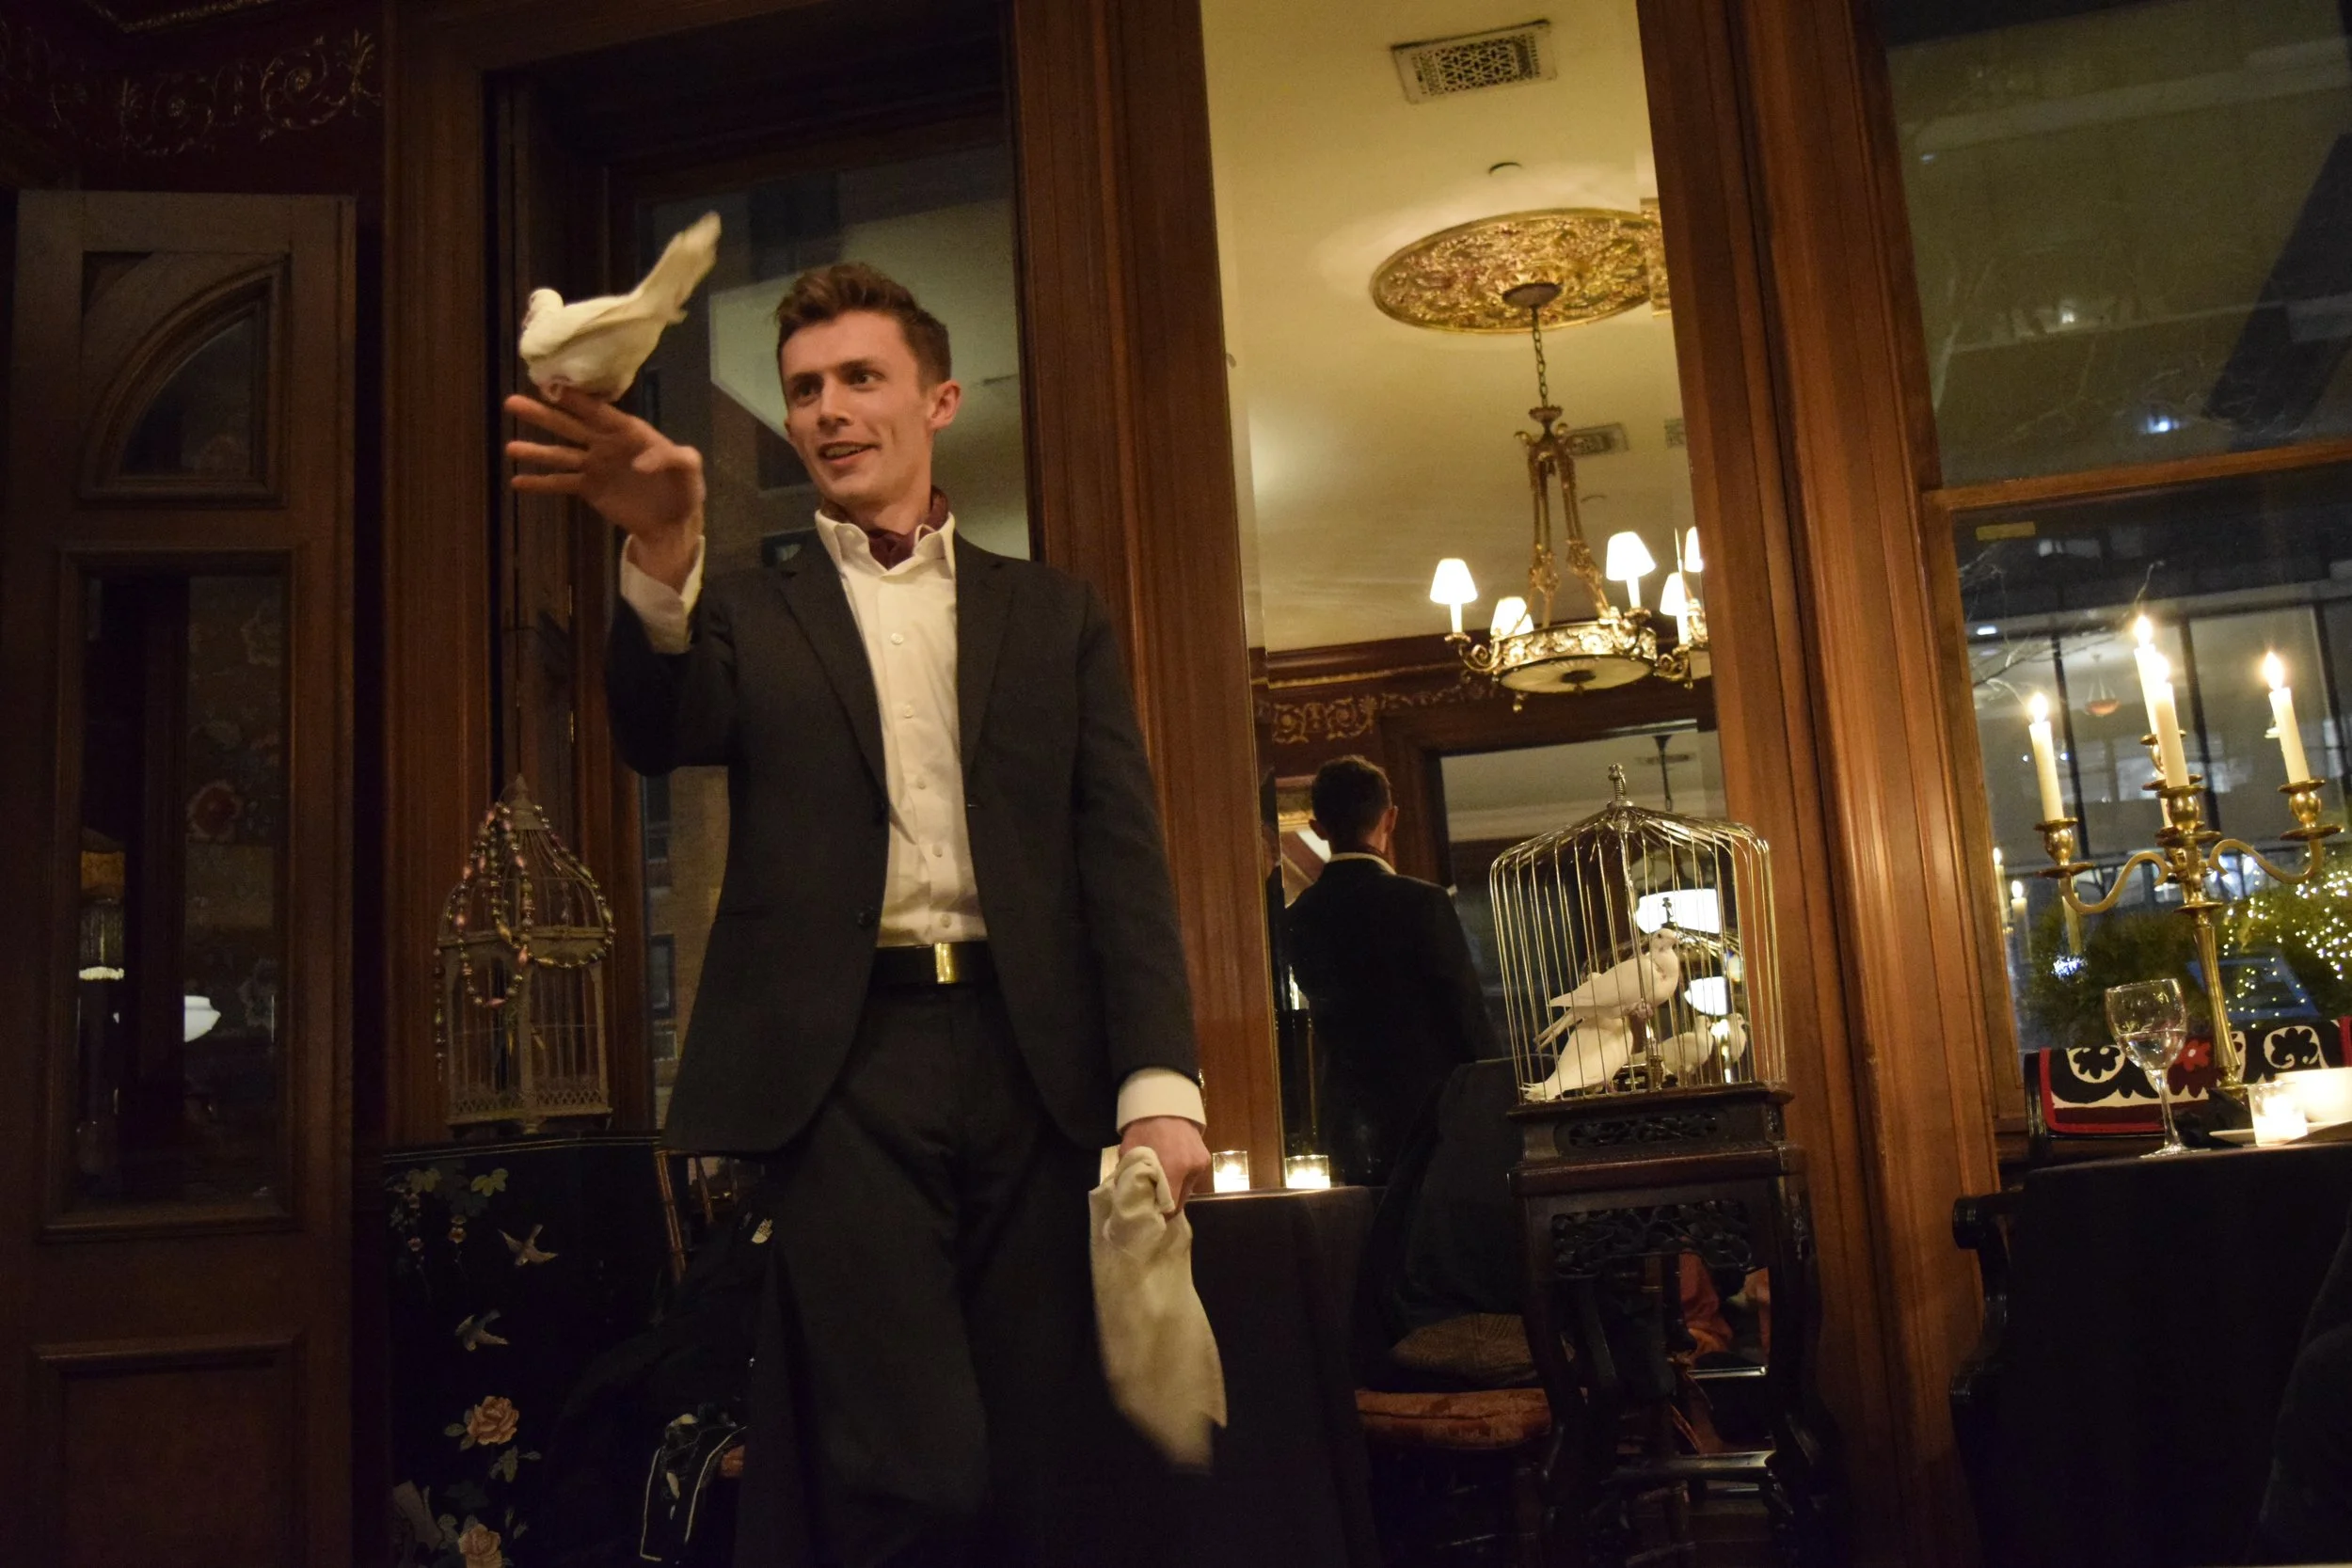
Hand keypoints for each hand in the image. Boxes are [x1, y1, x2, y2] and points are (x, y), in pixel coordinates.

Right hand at [504, 388, 705, 588]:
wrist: (675, 522)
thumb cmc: (685, 488)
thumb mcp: (690, 470)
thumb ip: (673, 458)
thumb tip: (640, 463)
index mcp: (629, 431)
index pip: (598, 412)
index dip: (575, 400)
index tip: (550, 386)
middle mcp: (605, 443)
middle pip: (570, 426)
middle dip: (542, 415)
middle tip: (511, 403)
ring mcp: (594, 465)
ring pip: (560, 454)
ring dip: (535, 451)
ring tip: (508, 448)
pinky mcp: (589, 488)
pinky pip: (562, 483)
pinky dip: (541, 483)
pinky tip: (517, 482)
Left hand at [1120, 1115, 1209, 1209]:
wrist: (1166, 1101)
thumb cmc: (1143, 1126)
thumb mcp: (1129, 1152)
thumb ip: (1131, 1177)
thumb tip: (1131, 1198)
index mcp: (1173, 1169)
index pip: (1169, 1208)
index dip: (1157, 1215)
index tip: (1146, 1215)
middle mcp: (1192, 1170)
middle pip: (1179, 1202)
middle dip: (1164, 1205)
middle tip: (1150, 1202)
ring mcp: (1201, 1164)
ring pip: (1186, 1190)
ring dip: (1172, 1191)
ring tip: (1158, 1184)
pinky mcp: (1205, 1158)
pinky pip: (1191, 1177)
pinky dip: (1180, 1178)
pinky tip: (1170, 1170)